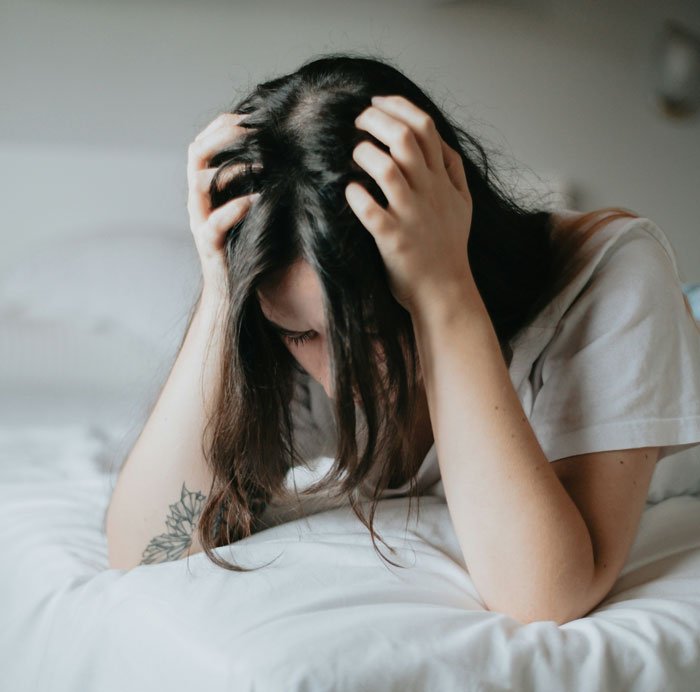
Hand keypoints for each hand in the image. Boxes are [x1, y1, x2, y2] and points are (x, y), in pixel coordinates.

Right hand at [186, 112, 260, 300]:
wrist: (231, 291)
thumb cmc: (246, 245)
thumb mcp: (250, 207)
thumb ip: (255, 182)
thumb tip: (284, 152)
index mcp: (206, 188)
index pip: (202, 143)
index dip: (221, 125)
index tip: (249, 113)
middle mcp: (198, 201)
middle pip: (195, 153)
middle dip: (221, 135)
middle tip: (250, 126)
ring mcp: (200, 221)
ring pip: (199, 183)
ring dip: (230, 167)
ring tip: (260, 162)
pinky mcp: (210, 244)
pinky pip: (216, 222)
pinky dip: (236, 208)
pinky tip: (258, 200)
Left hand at [345, 95, 473, 314]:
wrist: (445, 290)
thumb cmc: (449, 247)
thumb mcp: (462, 204)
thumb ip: (453, 170)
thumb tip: (441, 142)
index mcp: (442, 180)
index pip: (425, 127)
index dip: (398, 106)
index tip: (376, 101)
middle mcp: (428, 193)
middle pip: (404, 139)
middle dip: (374, 120)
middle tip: (357, 121)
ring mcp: (411, 216)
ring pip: (386, 169)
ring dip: (364, 154)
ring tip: (353, 155)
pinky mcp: (393, 240)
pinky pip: (370, 211)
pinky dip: (356, 196)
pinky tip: (350, 191)